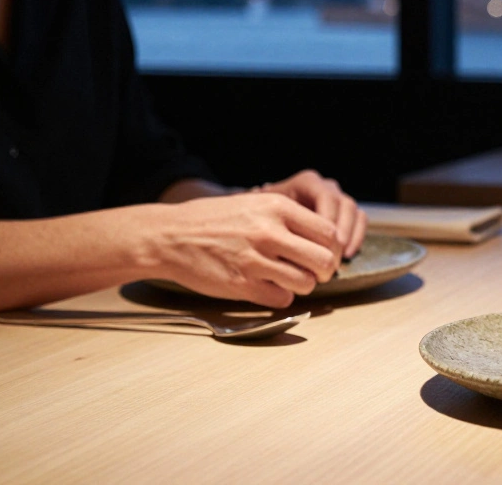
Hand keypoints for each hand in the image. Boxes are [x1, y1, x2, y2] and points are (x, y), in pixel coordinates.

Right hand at [152, 192, 343, 307]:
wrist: (169, 236)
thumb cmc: (213, 220)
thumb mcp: (254, 203)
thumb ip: (288, 217)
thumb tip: (324, 238)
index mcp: (277, 207)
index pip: (329, 233)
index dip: (332, 248)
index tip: (324, 254)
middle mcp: (270, 232)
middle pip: (324, 260)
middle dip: (324, 271)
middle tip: (314, 272)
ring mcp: (255, 259)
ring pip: (306, 282)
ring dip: (302, 285)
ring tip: (288, 279)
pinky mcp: (242, 284)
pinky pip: (281, 298)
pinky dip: (280, 296)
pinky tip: (268, 287)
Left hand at [254, 170, 366, 264]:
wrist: (271, 214)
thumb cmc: (267, 215)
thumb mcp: (267, 212)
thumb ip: (275, 218)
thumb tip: (282, 235)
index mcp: (307, 182)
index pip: (326, 196)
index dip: (328, 219)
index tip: (321, 243)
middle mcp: (326, 186)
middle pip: (343, 204)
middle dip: (340, 231)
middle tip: (333, 253)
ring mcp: (339, 197)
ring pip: (354, 211)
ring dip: (350, 235)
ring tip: (340, 256)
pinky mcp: (347, 211)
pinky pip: (360, 220)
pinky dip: (357, 237)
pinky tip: (347, 254)